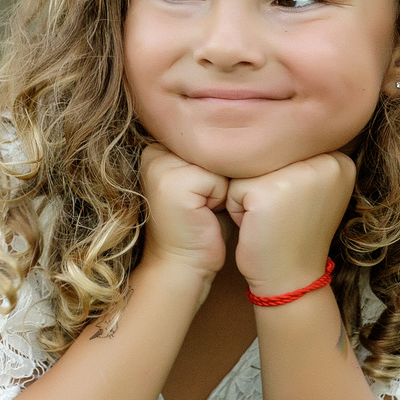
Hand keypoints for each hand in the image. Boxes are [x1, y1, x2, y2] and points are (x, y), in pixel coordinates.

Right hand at [138, 145, 228, 277]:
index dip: (219, 166)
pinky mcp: (174, 182)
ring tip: (205, 208)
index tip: (205, 193)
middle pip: (216, 145)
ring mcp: (161, 165)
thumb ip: (211, 154)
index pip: (210, 137)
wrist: (181, 266)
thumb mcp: (204, 182)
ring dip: (223, 186)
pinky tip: (204, 215)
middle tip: (205, 204)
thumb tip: (245, 133)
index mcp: (158, 147)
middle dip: (222, 174)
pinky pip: (219, 178)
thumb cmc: (199, 227)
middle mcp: (154, 151)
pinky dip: (222, 198)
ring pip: (220, 159)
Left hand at [225, 152, 354, 295]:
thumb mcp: (310, 189)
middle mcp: (326, 162)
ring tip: (268, 218)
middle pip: (269, 153)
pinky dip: (237, 206)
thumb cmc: (294, 234)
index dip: (280, 177)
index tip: (294, 207)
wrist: (291, 280)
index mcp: (339, 160)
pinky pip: (234, 185)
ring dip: (249, 192)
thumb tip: (265, 126)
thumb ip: (300, 159)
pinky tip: (256, 225)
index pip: (287, 146)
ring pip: (250, 166)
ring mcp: (299, 175)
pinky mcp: (268, 190)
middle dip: (264, 183)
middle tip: (280, 215)